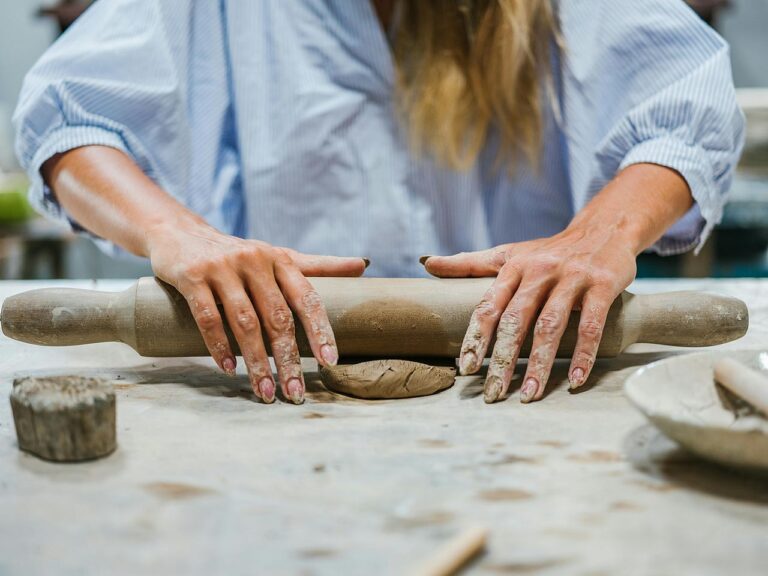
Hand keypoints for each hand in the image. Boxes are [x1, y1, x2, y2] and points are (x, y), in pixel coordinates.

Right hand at [147, 219, 366, 403]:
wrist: (180, 233)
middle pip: (277, 318)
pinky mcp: (192, 276)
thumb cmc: (238, 253)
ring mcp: (222, 268)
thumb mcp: (279, 255)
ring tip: (265, 392)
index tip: (329, 363)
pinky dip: (219, 346)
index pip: (307, 299)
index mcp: (281, 260)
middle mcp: (255, 261)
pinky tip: (228, 369)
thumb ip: (319, 265)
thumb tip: (363, 265)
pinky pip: (208, 317)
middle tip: (295, 393)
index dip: (320, 331)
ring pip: (245, 322)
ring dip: (256, 362)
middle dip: (288, 360)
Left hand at [422, 223, 636, 402]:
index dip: (475, 338)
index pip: (489, 306)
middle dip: (502, 360)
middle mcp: (539, 272)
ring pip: (550, 327)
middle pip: (515, 321)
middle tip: (493, 394)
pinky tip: (574, 381)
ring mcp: (571, 279)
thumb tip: (426, 263)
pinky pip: (590, 325)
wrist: (604, 228)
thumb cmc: (550, 249)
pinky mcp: (601, 286)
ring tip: (529, 396)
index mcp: (513, 267)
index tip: (465, 369)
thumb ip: (469, 263)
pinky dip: (583, 355)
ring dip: (539, 365)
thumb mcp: (509, 252)